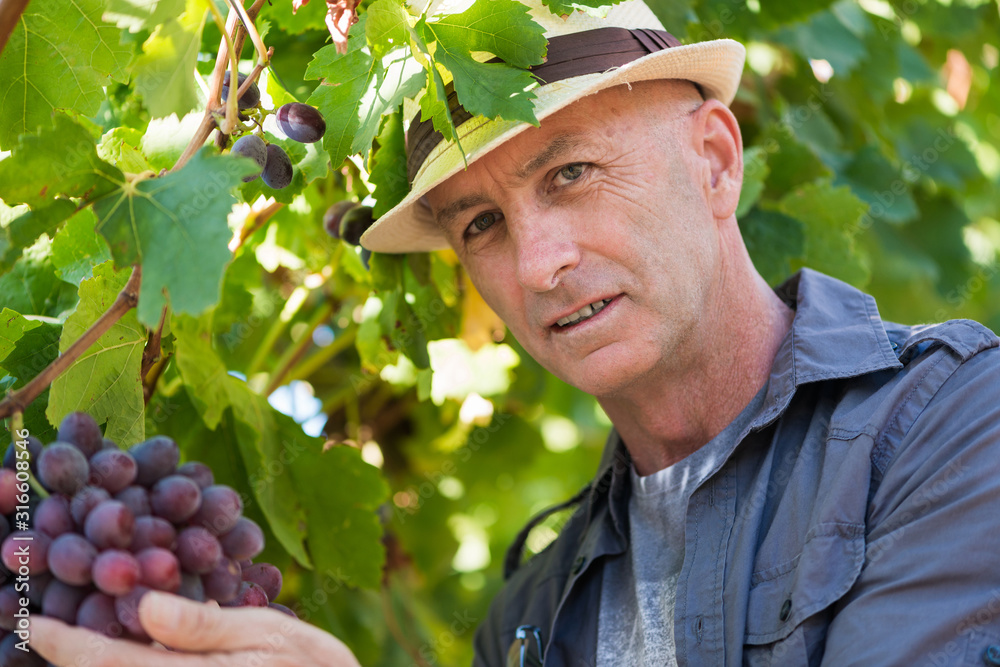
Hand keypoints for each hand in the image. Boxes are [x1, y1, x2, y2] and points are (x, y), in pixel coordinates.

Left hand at [29, 590, 361, 666]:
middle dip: (72, 648)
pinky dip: (124, 659)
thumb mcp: (272, 634)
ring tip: (77, 622)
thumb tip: (145, 605)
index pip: (110, 662)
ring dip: (96, 655)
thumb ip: (206, 627)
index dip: (65, 642)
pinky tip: (129, 635)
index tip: (31, 620)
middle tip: (46, 611)